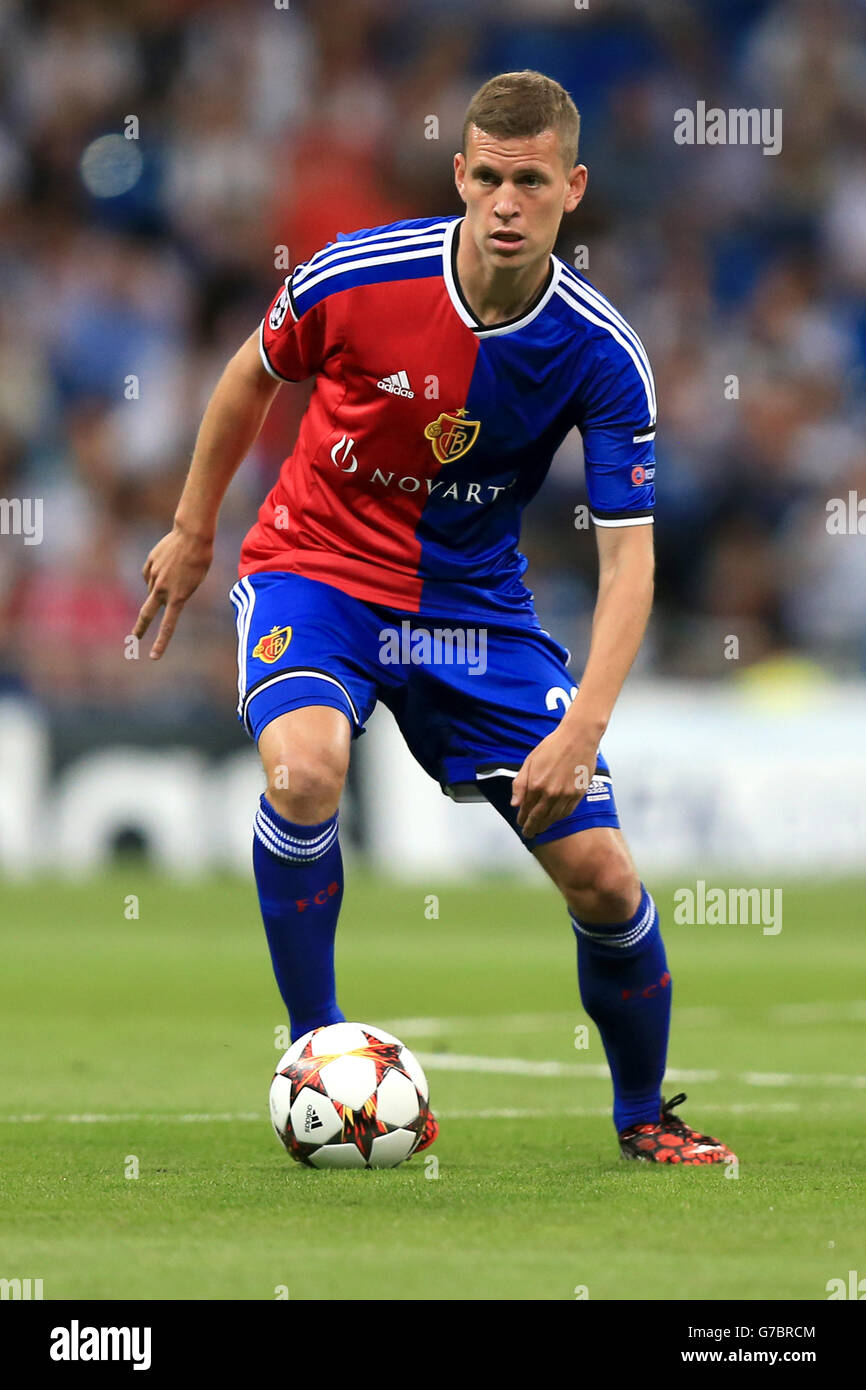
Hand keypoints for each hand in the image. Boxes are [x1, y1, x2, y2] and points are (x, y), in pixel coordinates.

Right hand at [133, 524, 212, 659]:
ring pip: (152, 590)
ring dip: (160, 587)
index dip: (160, 643)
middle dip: (140, 628)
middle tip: (133, 639)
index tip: (153, 657)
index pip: (168, 626)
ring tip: (177, 571)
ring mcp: (154, 577)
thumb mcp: (195, 582)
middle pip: (147, 614)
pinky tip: (166, 564)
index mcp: (178, 597)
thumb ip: (175, 592)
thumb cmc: (200, 559)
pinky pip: (150, 575)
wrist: (192, 535)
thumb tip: (153, 593)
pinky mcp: (149, 565)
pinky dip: (157, 573)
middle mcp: (163, 589)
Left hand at [510, 724, 598, 839]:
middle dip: (532, 827)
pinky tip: (554, 819)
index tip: (521, 824)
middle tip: (529, 833)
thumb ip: (520, 784)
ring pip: (553, 817)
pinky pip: (567, 812)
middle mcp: (551, 793)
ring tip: (540, 828)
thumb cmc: (553, 746)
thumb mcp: (530, 761)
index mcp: (536, 785)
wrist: (578, 738)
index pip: (526, 809)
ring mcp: (566, 795)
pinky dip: (559, 818)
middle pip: (539, 818)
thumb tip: (515, 804)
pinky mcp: (578, 794)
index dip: (522, 819)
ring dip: (546, 825)